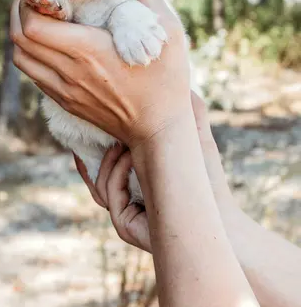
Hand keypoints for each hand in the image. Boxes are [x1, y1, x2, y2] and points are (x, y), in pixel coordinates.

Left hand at [11, 0, 190, 150]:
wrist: (158, 129)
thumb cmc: (165, 81)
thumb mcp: (167, 32)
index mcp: (88, 50)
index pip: (33, 25)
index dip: (28, 3)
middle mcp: (69, 71)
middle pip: (20, 40)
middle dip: (19, 12)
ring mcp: (65, 90)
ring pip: (21, 59)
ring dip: (21, 35)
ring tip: (36, 17)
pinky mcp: (66, 101)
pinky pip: (34, 75)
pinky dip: (31, 54)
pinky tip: (49, 44)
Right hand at [72, 91, 225, 254]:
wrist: (221, 218)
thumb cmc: (207, 179)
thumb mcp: (195, 137)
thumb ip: (188, 109)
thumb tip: (181, 80)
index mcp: (135, 182)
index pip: (103, 163)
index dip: (94, 145)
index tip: (91, 120)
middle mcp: (126, 199)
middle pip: (93, 175)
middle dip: (87, 153)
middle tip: (86, 126)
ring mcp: (123, 213)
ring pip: (99, 184)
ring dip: (108, 160)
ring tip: (121, 141)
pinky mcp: (124, 225)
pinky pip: (109, 197)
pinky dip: (116, 175)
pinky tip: (128, 157)